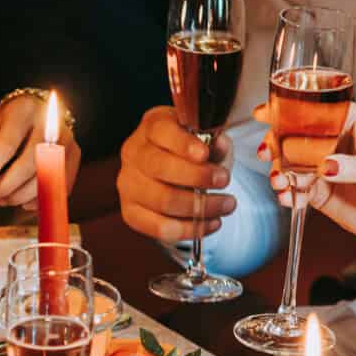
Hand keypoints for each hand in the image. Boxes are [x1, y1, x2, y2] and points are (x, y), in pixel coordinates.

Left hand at [0, 92, 81, 206]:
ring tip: (3, 199)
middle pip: (29, 163)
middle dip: (6, 187)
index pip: (6, 145)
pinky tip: (23, 201)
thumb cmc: (12, 122)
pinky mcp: (74, 156)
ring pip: (45, 178)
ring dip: (20, 196)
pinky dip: (38, 200)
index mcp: (23, 110)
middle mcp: (50, 123)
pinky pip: (58, 186)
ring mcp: (66, 139)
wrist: (39, 110)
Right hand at [115, 106, 233, 241]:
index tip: (205, 154)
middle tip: (225, 180)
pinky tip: (211, 223)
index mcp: (152, 127)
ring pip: (162, 201)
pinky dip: (189, 229)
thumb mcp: (206, 140)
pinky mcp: (130, 212)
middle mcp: (133, 153)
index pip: (162, 132)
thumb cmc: (191, 153)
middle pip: (160, 168)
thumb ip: (214, 143)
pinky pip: (159, 228)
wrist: (174, 173)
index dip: (183, 144)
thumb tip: (219, 146)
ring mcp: (128, 184)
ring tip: (227, 204)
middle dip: (197, 177)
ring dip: (200, 207)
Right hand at [251, 103, 355, 208]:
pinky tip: (288, 198)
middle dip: (277, 143)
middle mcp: (334, 143)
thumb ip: (352, 167)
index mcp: (351, 124)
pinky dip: (286, 193)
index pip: (317, 109)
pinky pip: (294, 188)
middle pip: (295, 134)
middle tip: (268, 152)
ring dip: (279, 172)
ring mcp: (323, 167)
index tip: (269, 112)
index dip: (291, 108)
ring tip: (279, 183)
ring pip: (290, 163)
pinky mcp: (317, 191)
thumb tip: (326, 165)